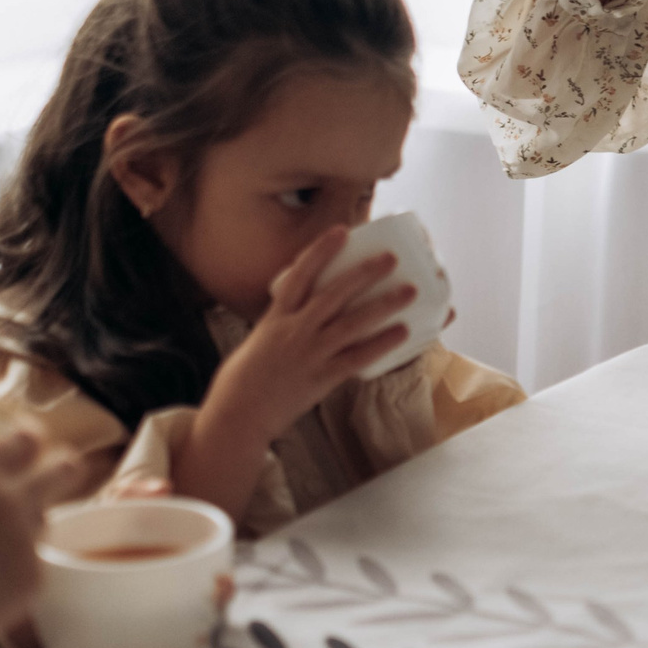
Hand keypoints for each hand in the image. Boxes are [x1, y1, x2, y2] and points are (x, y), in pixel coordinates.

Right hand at [0, 428, 85, 647]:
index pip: (26, 440)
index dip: (30, 444)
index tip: (32, 448)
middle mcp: (9, 501)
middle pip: (65, 469)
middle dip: (64, 470)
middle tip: (62, 475)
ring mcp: (26, 540)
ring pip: (43, 524)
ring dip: (26, 532)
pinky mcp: (35, 576)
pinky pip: (34, 566)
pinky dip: (15, 576)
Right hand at [171, 222, 416, 524]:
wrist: (237, 415)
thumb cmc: (246, 378)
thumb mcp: (261, 338)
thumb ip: (285, 321)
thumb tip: (310, 306)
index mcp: (276, 317)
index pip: (298, 274)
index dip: (320, 251)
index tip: (341, 232)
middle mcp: (293, 330)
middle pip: (334, 294)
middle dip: (364, 273)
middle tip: (391, 258)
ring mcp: (309, 354)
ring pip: (352, 323)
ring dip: (384, 305)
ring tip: (410, 290)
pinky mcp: (321, 378)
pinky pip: (357, 358)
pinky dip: (381, 344)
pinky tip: (402, 332)